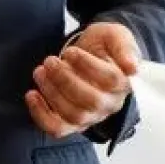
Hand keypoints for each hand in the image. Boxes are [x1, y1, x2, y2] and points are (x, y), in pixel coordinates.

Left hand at [26, 22, 139, 137]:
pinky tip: (32, 94)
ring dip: (51, 92)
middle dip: (65, 79)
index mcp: (123, 83)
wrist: (91, 54)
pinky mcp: (72, 122)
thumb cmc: (103, 46)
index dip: (87, 65)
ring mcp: (91, 116)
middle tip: (50, 61)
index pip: (111, 80)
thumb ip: (124, 46)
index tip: (70, 51)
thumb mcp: (115, 35)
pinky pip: (57, 128)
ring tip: (40, 71)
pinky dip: (40, 114)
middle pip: (91, 101)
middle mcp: (109, 103)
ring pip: (73, 115)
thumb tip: (132, 68)